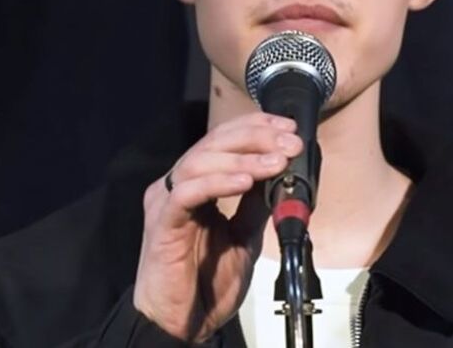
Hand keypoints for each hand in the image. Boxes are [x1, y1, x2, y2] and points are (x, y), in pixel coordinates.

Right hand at [132, 111, 303, 343]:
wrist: (182, 324)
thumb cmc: (205, 282)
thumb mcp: (243, 235)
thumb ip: (256, 203)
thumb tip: (282, 172)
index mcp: (195, 183)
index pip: (223, 139)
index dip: (257, 128)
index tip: (290, 130)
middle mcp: (177, 185)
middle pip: (213, 142)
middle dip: (256, 138)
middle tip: (289, 142)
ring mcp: (166, 202)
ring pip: (200, 160)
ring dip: (243, 158)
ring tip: (274, 163)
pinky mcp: (161, 223)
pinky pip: (186, 193)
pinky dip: (217, 182)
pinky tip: (245, 182)